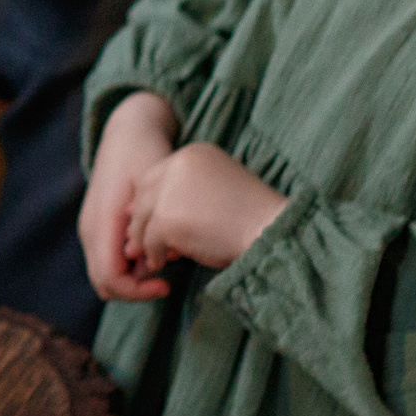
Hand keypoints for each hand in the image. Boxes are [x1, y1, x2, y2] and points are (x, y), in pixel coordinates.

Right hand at [80, 94, 177, 301]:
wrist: (128, 133)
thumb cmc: (146, 155)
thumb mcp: (156, 186)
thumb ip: (154, 226)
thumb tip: (157, 262)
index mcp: (102, 221)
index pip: (110, 278)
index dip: (138, 292)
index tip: (167, 284)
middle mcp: (89, 230)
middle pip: (103, 285)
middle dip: (135, 291)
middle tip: (166, 281)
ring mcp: (89, 229)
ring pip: (104, 276)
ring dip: (132, 279)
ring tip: (162, 261)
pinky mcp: (97, 228)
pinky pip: (108, 261)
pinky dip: (129, 268)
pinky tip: (153, 250)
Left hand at [125, 144, 286, 273]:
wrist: (273, 232)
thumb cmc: (254, 216)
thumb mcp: (221, 187)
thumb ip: (191, 189)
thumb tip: (157, 208)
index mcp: (194, 153)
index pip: (157, 175)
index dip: (151, 200)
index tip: (151, 220)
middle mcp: (179, 165)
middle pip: (144, 193)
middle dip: (141, 218)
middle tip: (142, 240)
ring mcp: (170, 191)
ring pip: (143, 217)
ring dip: (145, 239)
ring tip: (152, 256)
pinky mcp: (167, 218)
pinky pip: (150, 239)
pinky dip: (153, 253)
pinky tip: (161, 263)